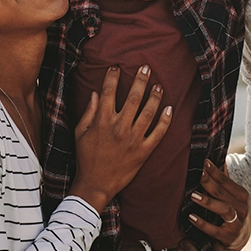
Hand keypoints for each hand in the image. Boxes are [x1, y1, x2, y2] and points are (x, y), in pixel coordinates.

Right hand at [70, 65, 173, 212]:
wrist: (96, 183)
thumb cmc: (86, 157)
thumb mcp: (80, 133)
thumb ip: (89, 113)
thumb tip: (96, 94)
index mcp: (102, 121)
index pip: (109, 93)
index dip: (113, 77)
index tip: (116, 67)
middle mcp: (119, 127)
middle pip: (132, 98)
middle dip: (139, 80)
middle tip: (145, 68)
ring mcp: (133, 139)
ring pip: (148, 113)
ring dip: (154, 97)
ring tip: (159, 85)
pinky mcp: (144, 151)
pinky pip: (158, 133)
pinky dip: (165, 120)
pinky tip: (169, 109)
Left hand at [188, 160, 250, 250]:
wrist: (240, 239)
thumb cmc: (231, 211)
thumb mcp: (231, 196)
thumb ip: (223, 180)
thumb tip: (214, 157)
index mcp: (242, 196)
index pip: (226, 181)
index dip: (215, 171)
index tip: (203, 161)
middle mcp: (242, 209)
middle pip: (223, 193)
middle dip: (210, 183)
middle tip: (198, 174)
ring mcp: (237, 224)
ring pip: (224, 210)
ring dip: (208, 202)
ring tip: (193, 196)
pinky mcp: (229, 237)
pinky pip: (215, 230)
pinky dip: (202, 224)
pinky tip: (191, 217)